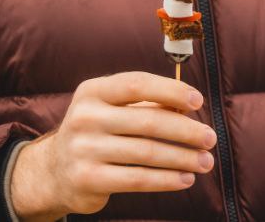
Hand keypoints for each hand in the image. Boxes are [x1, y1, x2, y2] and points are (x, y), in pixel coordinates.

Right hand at [10, 71, 216, 219]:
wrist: (53, 172)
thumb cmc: (99, 132)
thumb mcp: (113, 109)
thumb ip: (147, 105)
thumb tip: (188, 107)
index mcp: (93, 91)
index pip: (137, 84)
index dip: (171, 90)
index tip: (198, 101)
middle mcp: (85, 117)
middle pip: (148, 121)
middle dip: (186, 131)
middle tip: (210, 139)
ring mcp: (83, 149)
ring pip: (147, 153)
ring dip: (183, 158)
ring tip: (205, 161)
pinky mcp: (87, 179)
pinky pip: (137, 179)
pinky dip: (167, 179)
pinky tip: (185, 178)